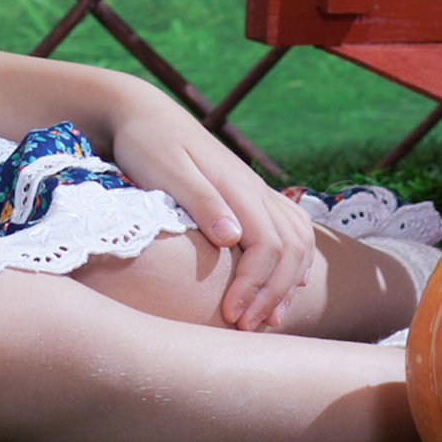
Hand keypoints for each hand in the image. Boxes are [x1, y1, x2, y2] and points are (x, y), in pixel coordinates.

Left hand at [102, 87, 314, 330]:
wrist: (142, 113)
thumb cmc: (146, 144)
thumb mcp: (165, 170)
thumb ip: (200, 201)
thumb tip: (233, 238)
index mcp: (237, 186)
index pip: (268, 245)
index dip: (256, 285)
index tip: (231, 316)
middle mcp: (255, 189)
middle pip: (291, 248)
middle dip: (274, 293)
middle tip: (245, 328)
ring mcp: (256, 191)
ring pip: (298, 240)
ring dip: (289, 282)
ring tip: (269, 319)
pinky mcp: (249, 195)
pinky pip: (291, 229)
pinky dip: (295, 262)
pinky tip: (286, 286)